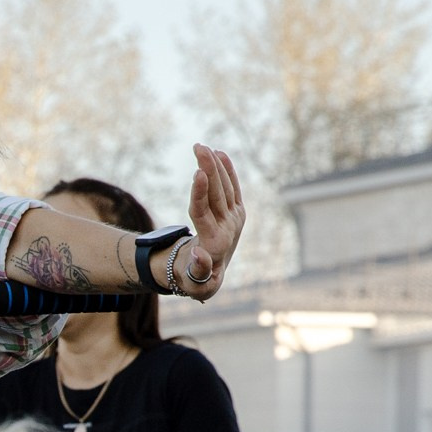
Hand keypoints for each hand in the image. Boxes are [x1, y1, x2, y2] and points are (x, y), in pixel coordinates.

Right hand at [181, 144, 243, 297]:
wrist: (211, 278)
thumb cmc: (196, 280)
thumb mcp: (195, 284)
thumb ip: (198, 273)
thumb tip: (197, 253)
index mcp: (215, 243)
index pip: (204, 213)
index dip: (200, 193)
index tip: (198, 173)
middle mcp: (228, 227)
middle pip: (217, 194)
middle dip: (209, 168)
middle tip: (199, 147)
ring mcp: (234, 219)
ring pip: (225, 187)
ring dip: (214, 164)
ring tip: (202, 146)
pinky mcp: (236, 212)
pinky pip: (232, 187)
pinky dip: (227, 170)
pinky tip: (220, 154)